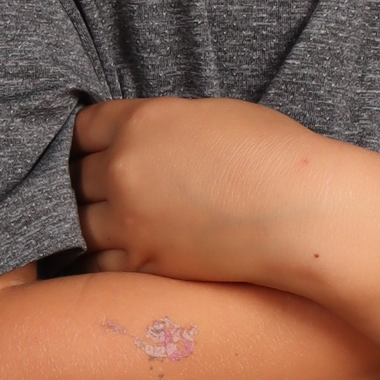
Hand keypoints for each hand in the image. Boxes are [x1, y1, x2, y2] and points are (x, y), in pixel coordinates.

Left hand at [72, 95, 347, 282]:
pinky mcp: (144, 263)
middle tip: (101, 189)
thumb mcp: (211, 116)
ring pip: (78, 222)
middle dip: (88, 181)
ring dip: (89, 221)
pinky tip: (116, 253)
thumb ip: (163, 126)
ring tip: (109, 223)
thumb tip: (144, 141)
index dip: (87, 140)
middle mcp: (125, 169)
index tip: (93, 150)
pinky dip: (102, 258)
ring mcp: (130, 220)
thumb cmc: (276, 157)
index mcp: (141, 122)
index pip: (82, 128)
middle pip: (74, 176)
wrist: (305, 215)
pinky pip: (97, 262)